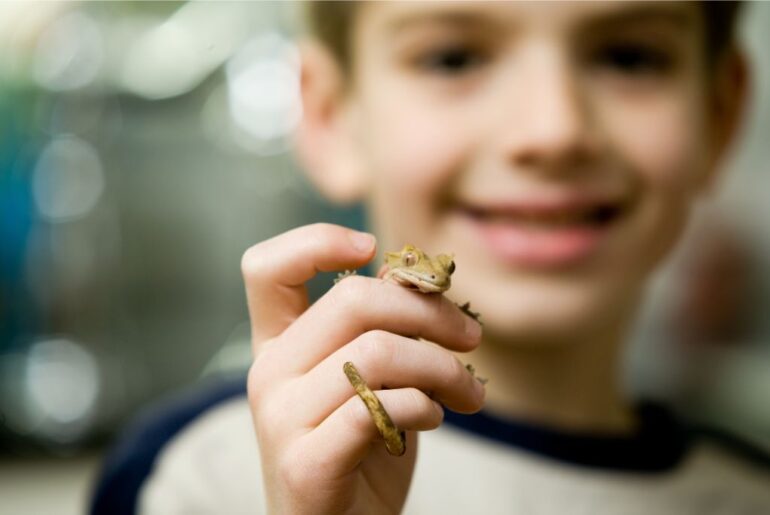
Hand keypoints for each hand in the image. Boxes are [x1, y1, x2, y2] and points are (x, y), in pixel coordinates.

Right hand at [242, 223, 483, 513]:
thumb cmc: (361, 447)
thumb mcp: (369, 376)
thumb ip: (381, 325)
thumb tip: (417, 273)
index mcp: (278, 344)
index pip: (266, 268)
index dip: (316, 240)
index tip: (371, 247)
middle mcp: (268, 373)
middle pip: (352, 300)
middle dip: (430, 312)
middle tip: (470, 338)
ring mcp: (280, 419)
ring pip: (379, 353)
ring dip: (443, 367)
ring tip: (468, 390)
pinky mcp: (306, 461)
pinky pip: (380, 407)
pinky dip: (423, 405)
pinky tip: (434, 417)